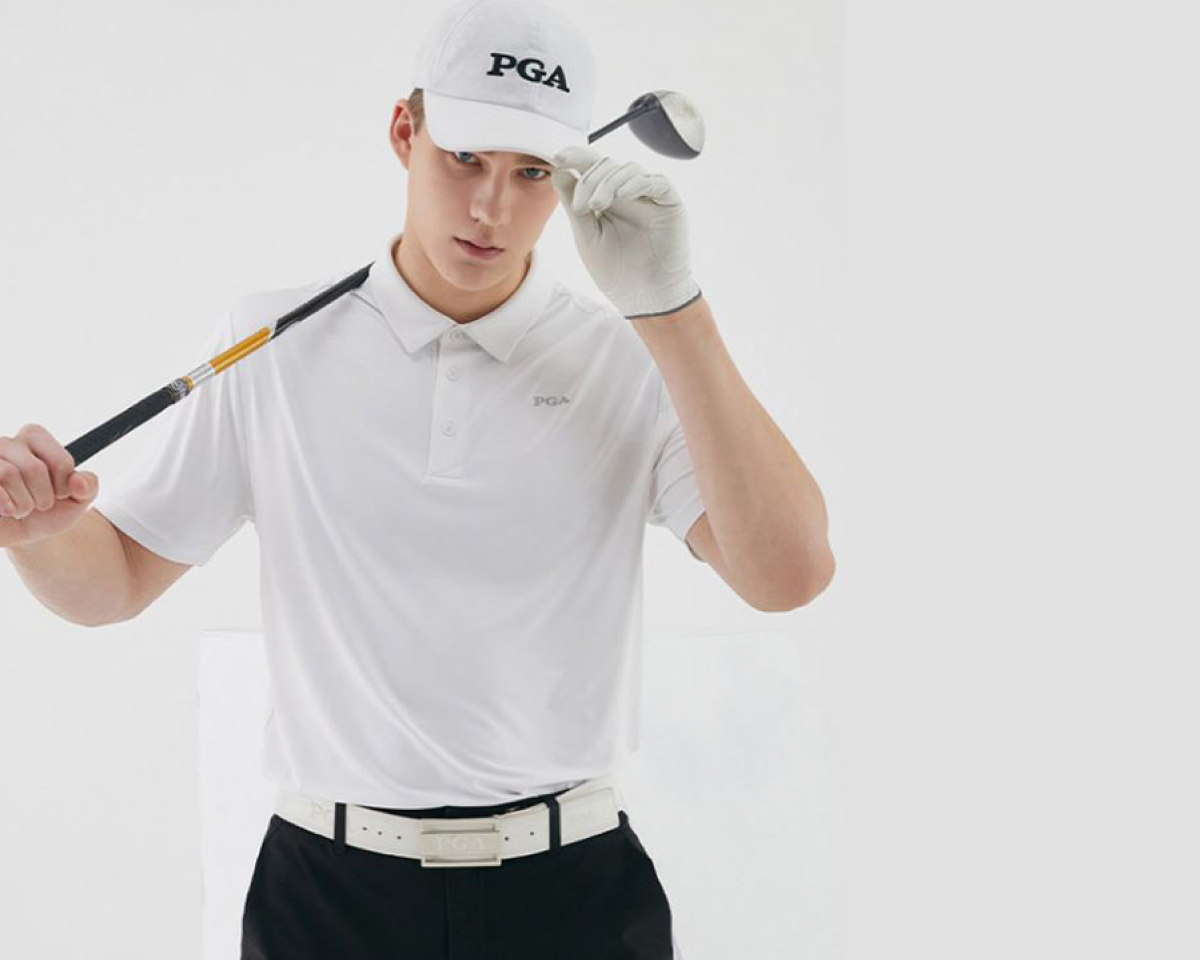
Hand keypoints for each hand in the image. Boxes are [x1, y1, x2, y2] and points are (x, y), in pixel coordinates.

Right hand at [0, 423, 98, 549]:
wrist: (20, 532)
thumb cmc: (47, 510)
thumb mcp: (77, 500)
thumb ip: (88, 487)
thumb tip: (78, 483)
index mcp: (36, 438)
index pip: (61, 461)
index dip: (63, 486)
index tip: (58, 493)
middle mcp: (8, 443)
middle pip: (34, 468)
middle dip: (43, 497)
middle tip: (38, 504)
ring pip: (9, 474)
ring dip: (22, 504)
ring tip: (20, 509)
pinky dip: (5, 505)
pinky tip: (6, 511)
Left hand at [550, 146, 700, 318]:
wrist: (643, 298)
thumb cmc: (616, 271)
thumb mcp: (586, 235)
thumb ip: (573, 203)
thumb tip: (558, 170)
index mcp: (607, 198)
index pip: (592, 167)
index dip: (577, 156)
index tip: (559, 158)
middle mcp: (628, 193)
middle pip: (608, 164)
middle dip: (589, 179)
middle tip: (580, 206)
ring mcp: (650, 197)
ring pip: (629, 169)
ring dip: (608, 182)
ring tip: (596, 207)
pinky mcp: (669, 203)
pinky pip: (656, 181)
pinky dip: (635, 183)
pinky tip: (620, 197)